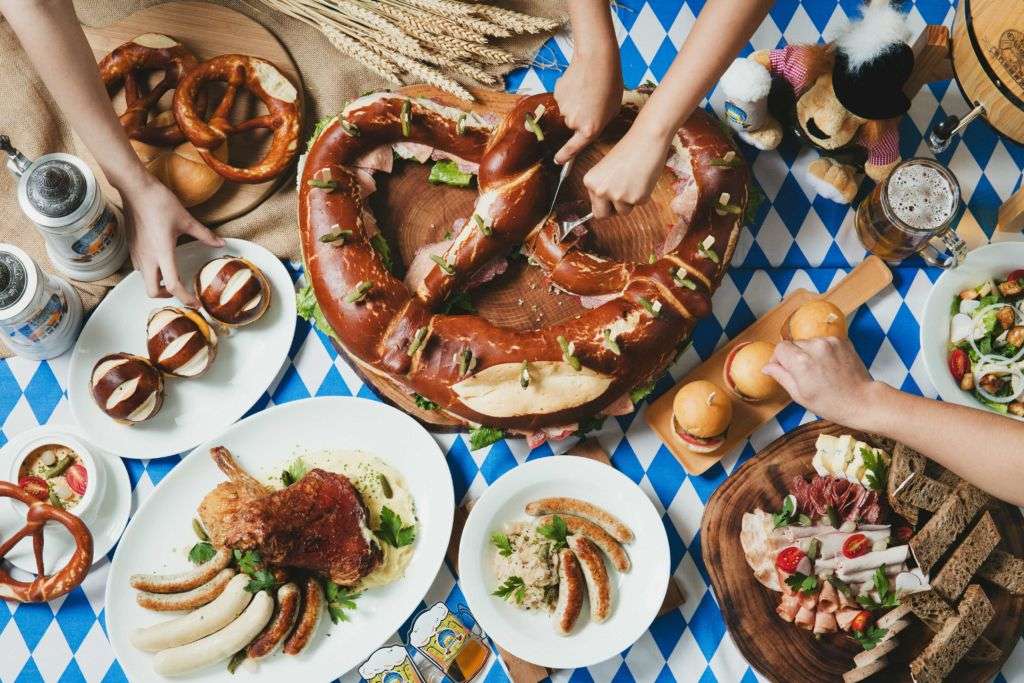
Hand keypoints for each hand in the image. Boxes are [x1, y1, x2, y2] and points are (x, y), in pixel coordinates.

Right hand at [119, 175, 222, 303]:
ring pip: (144, 280)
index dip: (185, 298)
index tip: (196, 304)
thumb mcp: (186, 219)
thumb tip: (221, 243)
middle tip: (181, 291)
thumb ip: (205, 235)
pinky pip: (140, 268)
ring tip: (172, 276)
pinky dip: (151, 272)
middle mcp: (147, 257)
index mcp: (162, 253)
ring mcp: (136, 253)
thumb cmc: (159, 202)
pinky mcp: (131, 247)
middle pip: (152, 291)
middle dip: (167, 296)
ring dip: (158, 284)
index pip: (173, 285)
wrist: (134, 188)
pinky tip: (161, 261)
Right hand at [553, 58, 621, 163]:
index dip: (565, 156)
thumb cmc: (610, 84)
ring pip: (568, 110)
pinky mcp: (557, 94)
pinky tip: (580, 83)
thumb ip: (599, 123)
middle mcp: (574, 122)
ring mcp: (564, 108)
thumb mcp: (612, 110)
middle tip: (594, 101)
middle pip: (574, 125)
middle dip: (582, 115)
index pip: (574, 148)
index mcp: (590, 129)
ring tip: (589, 90)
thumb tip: (589, 126)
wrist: (597, 59)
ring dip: (576, 103)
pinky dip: (570, 93)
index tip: (558, 161)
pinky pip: (563, 99)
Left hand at [581, 128, 667, 216]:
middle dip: (612, 210)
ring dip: (629, 201)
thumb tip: (604, 206)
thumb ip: (602, 187)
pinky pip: (639, 204)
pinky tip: (642, 179)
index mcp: (590, 182)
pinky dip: (642, 194)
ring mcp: (618, 196)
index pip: (594, 207)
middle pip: (603, 215)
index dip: (604, 204)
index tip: (611, 197)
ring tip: (633, 180)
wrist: (647, 140)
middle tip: (621, 196)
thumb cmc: (628, 150)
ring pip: (623, 211)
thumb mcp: (606, 169)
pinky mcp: (637, 198)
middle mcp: (601, 191)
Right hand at [762, 337, 877, 424]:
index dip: (779, 359)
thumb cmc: (831, 403)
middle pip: (794, 344)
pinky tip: (830, 366)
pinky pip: (824, 342)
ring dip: (810, 353)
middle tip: (804, 375)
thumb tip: (767, 367)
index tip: (783, 368)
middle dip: (795, 357)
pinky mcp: (842, 341)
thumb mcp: (799, 395)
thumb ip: (781, 376)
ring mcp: (830, 342)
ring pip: (809, 343)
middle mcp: (815, 347)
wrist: (862, 401)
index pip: (780, 348)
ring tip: (820, 371)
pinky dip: (824, 351)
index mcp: (801, 362)